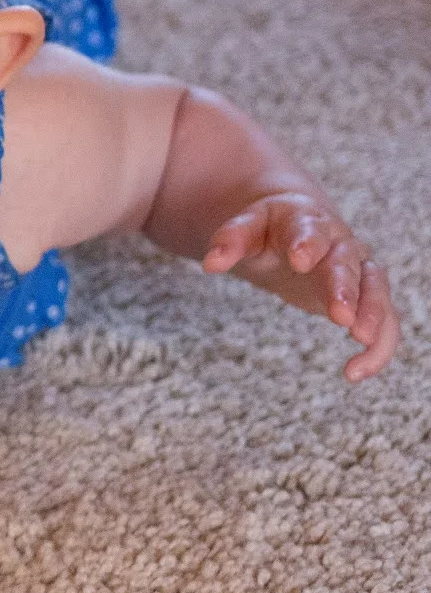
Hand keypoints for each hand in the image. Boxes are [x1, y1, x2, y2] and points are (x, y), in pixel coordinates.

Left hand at [202, 192, 397, 380]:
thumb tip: (210, 263)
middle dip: (345, 288)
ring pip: (375, 290)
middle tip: (341, 315)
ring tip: (360, 340)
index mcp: (307, 220)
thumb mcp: (246, 226)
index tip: (299, 260)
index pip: (310, 229)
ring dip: (372, 314)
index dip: (307, 244)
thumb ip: (230, 240)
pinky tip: (356, 372)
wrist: (294, 226)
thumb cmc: (268, 228)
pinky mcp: (363, 296)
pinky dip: (377, 345)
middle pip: (347, 263)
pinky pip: (383, 320)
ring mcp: (357, 269)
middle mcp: (340, 243)